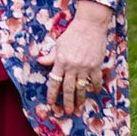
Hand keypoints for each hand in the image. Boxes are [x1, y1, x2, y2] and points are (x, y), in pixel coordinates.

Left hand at [41, 1, 111, 115]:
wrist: (90, 24)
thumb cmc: (72, 33)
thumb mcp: (59, 44)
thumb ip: (51, 56)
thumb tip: (40, 62)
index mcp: (61, 61)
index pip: (55, 81)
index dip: (52, 94)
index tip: (51, 103)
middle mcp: (72, 66)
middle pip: (68, 88)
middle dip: (67, 101)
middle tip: (68, 111)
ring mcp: (85, 67)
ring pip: (82, 87)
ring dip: (80, 98)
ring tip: (79, 107)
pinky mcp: (96, 65)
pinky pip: (96, 80)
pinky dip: (95, 86)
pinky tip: (95, 92)